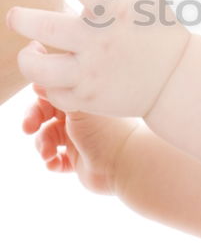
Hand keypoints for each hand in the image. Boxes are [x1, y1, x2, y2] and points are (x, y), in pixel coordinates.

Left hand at [6, 0, 190, 116]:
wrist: (177, 81)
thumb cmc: (160, 32)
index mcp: (116, 11)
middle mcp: (100, 41)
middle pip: (46, 27)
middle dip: (21, 18)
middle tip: (15, 15)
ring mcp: (92, 72)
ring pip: (39, 68)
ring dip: (28, 57)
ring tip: (32, 50)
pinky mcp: (89, 98)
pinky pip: (53, 93)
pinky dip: (48, 84)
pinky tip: (52, 73)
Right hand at [23, 81, 139, 194]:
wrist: (126, 164)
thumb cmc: (106, 132)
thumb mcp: (79, 108)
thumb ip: (58, 94)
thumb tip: (37, 82)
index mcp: (83, 101)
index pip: (53, 93)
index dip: (40, 99)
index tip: (35, 102)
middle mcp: (80, 118)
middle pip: (46, 114)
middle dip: (33, 121)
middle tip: (27, 129)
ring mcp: (78, 140)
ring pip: (47, 138)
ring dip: (42, 144)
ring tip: (47, 153)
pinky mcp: (78, 161)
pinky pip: (56, 160)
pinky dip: (51, 161)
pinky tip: (55, 163)